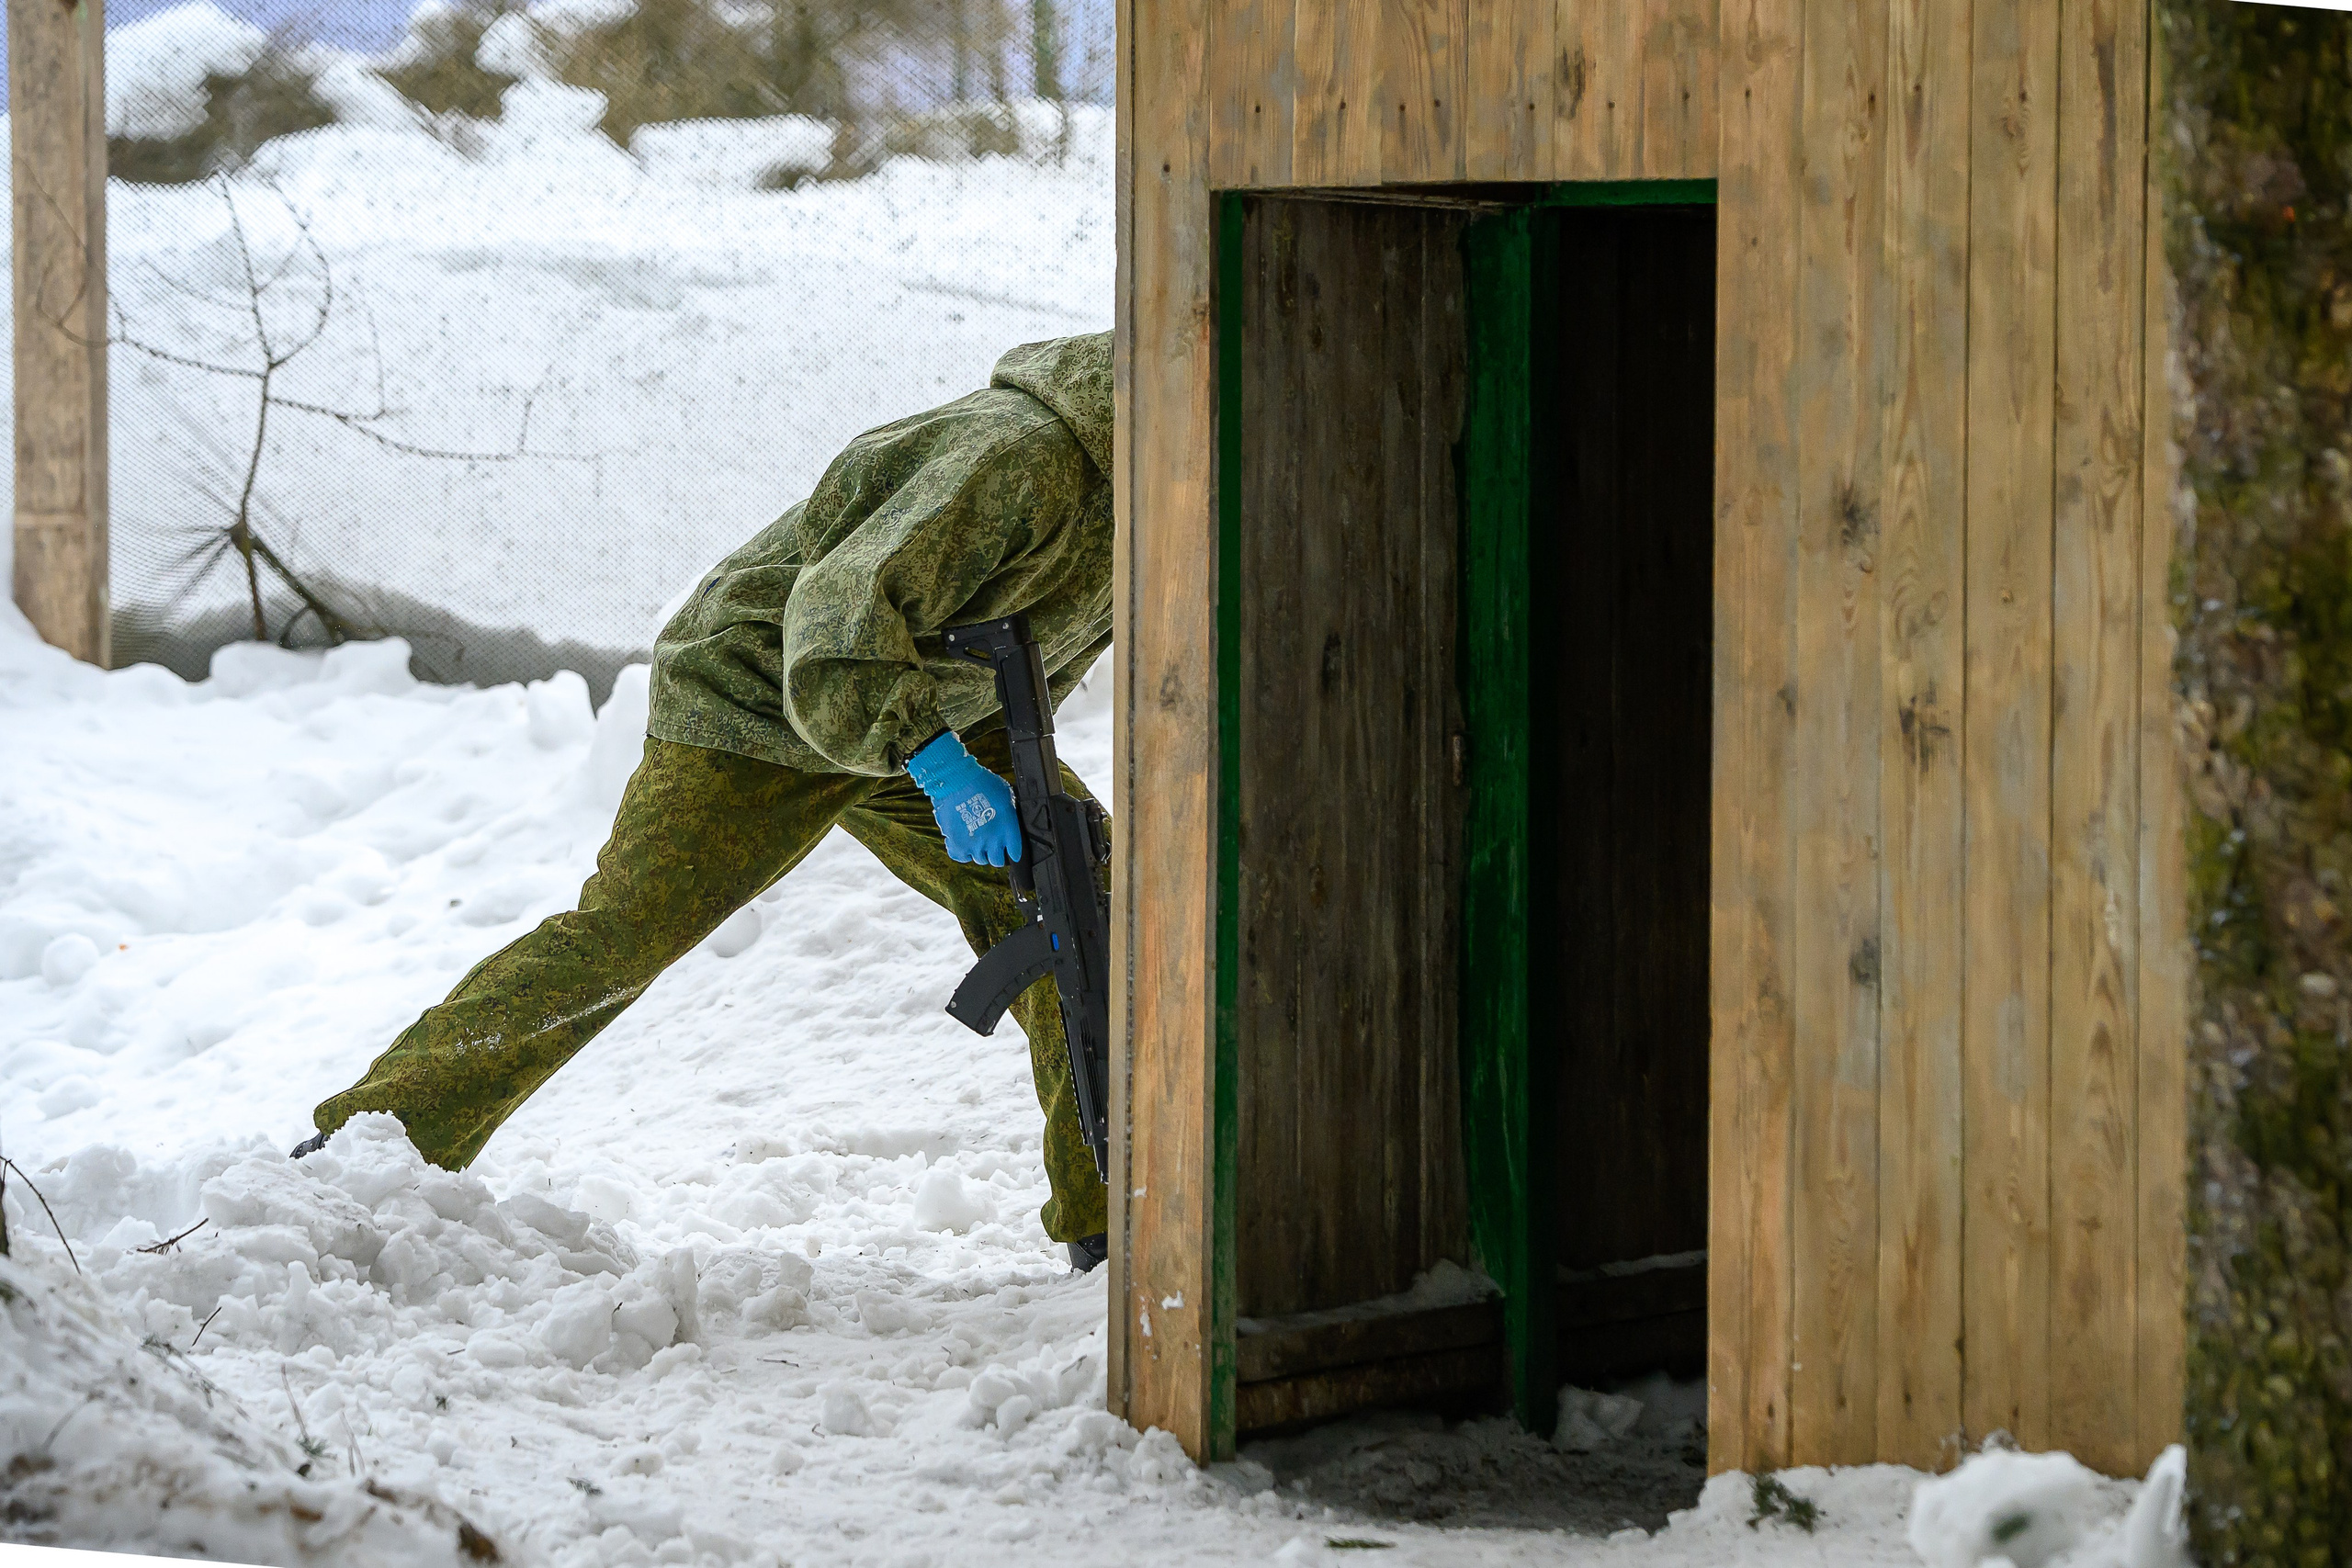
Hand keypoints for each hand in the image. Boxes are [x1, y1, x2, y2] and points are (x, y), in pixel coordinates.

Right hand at [907, 732, 1023, 865]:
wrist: (957, 780)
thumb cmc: (982, 782)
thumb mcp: (1006, 795)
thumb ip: (1010, 812)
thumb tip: (1010, 819)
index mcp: (1008, 828)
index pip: (1015, 852)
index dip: (1012, 852)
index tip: (1009, 851)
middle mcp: (993, 840)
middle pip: (997, 860)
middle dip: (995, 854)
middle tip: (990, 844)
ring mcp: (974, 844)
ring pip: (979, 859)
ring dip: (978, 851)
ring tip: (976, 838)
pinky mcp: (957, 844)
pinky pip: (961, 857)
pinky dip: (962, 852)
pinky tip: (964, 843)